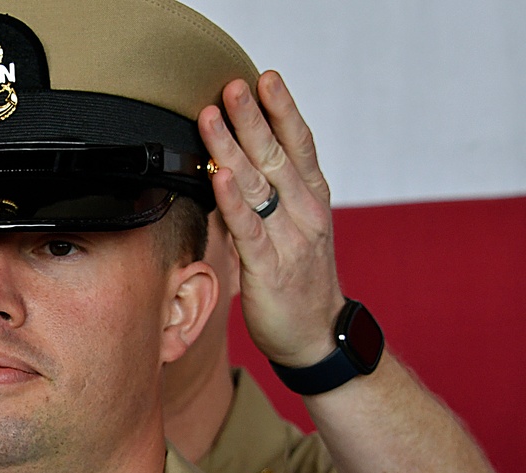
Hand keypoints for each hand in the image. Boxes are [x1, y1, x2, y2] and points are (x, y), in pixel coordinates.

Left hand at [197, 70, 345, 366]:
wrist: (316, 337)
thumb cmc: (298, 282)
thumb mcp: (291, 231)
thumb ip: (267, 201)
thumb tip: (231, 169)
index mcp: (312, 201)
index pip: (299, 146)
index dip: (282, 111)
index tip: (265, 79)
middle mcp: (304, 214)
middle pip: (277, 156)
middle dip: (254, 118)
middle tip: (234, 84)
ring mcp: (289, 240)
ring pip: (259, 186)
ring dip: (232, 148)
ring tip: (213, 117)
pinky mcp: (269, 268)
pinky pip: (248, 229)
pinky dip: (232, 201)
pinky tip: (219, 176)